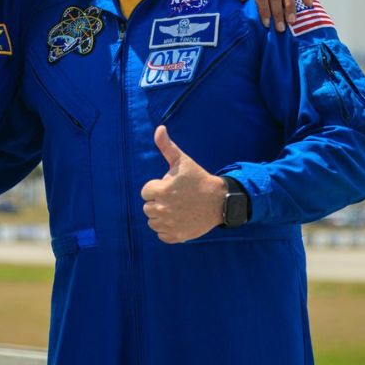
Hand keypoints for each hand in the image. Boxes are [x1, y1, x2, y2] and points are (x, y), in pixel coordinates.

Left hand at [141, 126, 225, 243]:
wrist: (219, 200)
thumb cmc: (198, 178)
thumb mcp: (182, 160)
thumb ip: (166, 146)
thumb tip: (159, 128)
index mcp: (162, 190)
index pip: (145, 191)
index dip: (156, 187)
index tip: (170, 185)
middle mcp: (163, 209)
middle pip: (147, 207)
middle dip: (158, 200)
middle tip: (174, 197)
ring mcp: (170, 224)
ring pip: (152, 221)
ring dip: (160, 215)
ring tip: (175, 208)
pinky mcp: (177, 236)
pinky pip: (161, 235)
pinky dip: (166, 229)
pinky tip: (177, 220)